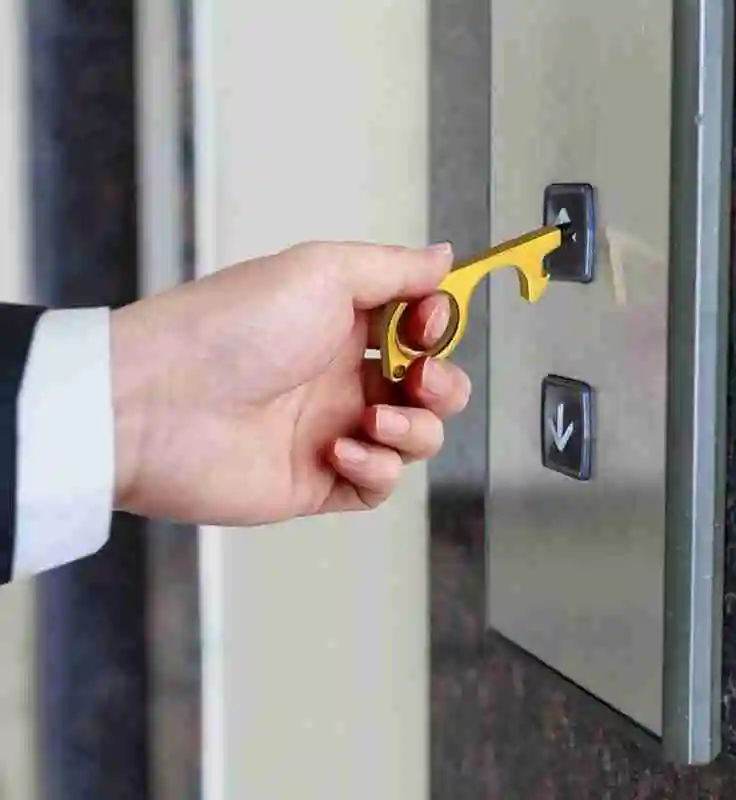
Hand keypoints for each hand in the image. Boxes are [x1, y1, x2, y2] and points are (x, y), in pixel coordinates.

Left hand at [110, 241, 470, 524]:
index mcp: (343, 323)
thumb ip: (393, 268)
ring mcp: (332, 428)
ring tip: (372, 417)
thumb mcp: (320, 272)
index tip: (426, 325)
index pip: (419, 328)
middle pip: (430, 388)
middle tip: (419, 378)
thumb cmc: (231, 327)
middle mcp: (341, 376)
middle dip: (444, 385)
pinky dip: (377, 468)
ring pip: (414, 437)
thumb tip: (445, 256)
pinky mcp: (318, 480)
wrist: (157, 404)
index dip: (438, 328)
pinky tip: (339, 449)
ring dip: (415, 429)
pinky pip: (379, 484)